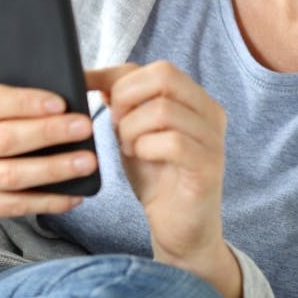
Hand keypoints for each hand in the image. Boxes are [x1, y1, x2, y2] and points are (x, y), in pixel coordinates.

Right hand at [0, 84, 95, 239]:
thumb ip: (12, 102)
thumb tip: (62, 104)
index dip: (27, 103)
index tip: (61, 104)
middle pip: (3, 139)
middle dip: (48, 133)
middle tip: (84, 127)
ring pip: (11, 175)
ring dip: (54, 169)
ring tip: (87, 161)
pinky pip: (15, 206)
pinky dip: (48, 201)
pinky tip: (73, 195)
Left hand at [87, 63, 241, 297]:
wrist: (180, 228)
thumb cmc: (158, 177)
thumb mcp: (134, 132)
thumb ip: (124, 104)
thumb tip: (95, 76)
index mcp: (195, 99)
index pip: (155, 68)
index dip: (115, 73)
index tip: (85, 83)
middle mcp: (210, 112)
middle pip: (165, 75)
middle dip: (127, 97)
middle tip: (116, 123)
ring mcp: (213, 139)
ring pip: (163, 110)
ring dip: (133, 128)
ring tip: (129, 147)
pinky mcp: (208, 166)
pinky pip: (172, 142)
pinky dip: (146, 147)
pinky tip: (141, 157)